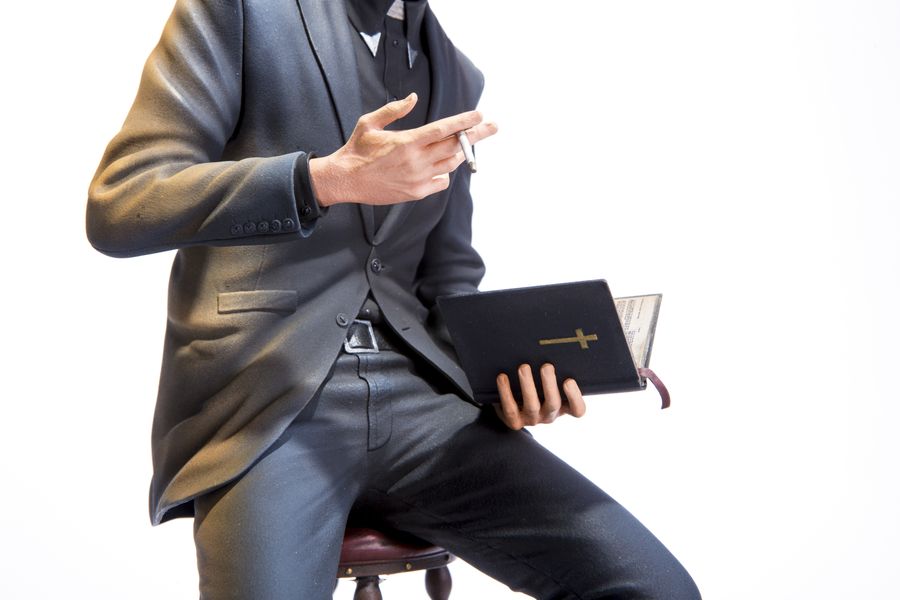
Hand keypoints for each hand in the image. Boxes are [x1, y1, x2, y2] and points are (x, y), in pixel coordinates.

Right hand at [309, 93, 497, 205]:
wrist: (345, 180)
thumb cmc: (357, 150)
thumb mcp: (370, 123)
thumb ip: (394, 110)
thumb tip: (413, 98)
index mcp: (408, 142)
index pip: (444, 130)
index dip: (464, 122)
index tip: (479, 116)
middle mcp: (417, 161)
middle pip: (455, 147)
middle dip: (476, 135)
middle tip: (493, 126)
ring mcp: (418, 178)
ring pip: (450, 165)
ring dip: (460, 153)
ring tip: (463, 144)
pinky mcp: (416, 192)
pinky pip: (440, 182)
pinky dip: (444, 173)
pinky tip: (440, 167)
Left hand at [495, 364, 585, 429]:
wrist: (508, 405)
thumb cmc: (534, 386)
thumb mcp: (546, 381)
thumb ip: (552, 370)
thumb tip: (551, 341)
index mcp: (563, 405)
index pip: (577, 409)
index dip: (575, 397)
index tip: (569, 380)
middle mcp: (549, 415)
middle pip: (553, 404)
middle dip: (549, 384)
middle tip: (546, 366)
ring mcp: (532, 420)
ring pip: (532, 406)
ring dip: (528, 385)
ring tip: (523, 367)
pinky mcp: (514, 422)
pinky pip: (510, 409)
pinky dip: (506, 392)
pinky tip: (502, 377)